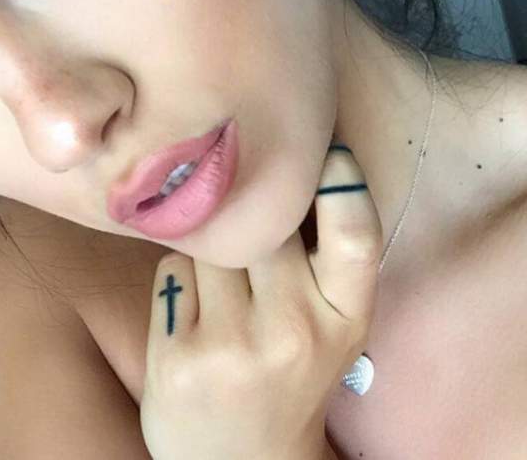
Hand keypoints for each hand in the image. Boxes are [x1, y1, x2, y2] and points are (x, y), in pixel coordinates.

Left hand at [139, 145, 381, 459]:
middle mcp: (294, 332)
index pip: (355, 234)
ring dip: (207, 246)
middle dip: (251, 216)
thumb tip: (297, 154)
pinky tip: (189, 312)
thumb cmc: (289, 371)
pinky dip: (177, 277)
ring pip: (210, 238)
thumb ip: (322, 256)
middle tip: (249, 231)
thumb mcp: (331, 324)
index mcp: (345, 320)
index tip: (328, 154)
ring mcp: (233, 346)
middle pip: (263, 222)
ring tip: (220, 287)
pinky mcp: (179, 357)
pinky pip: (171, 268)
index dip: (340, 182)